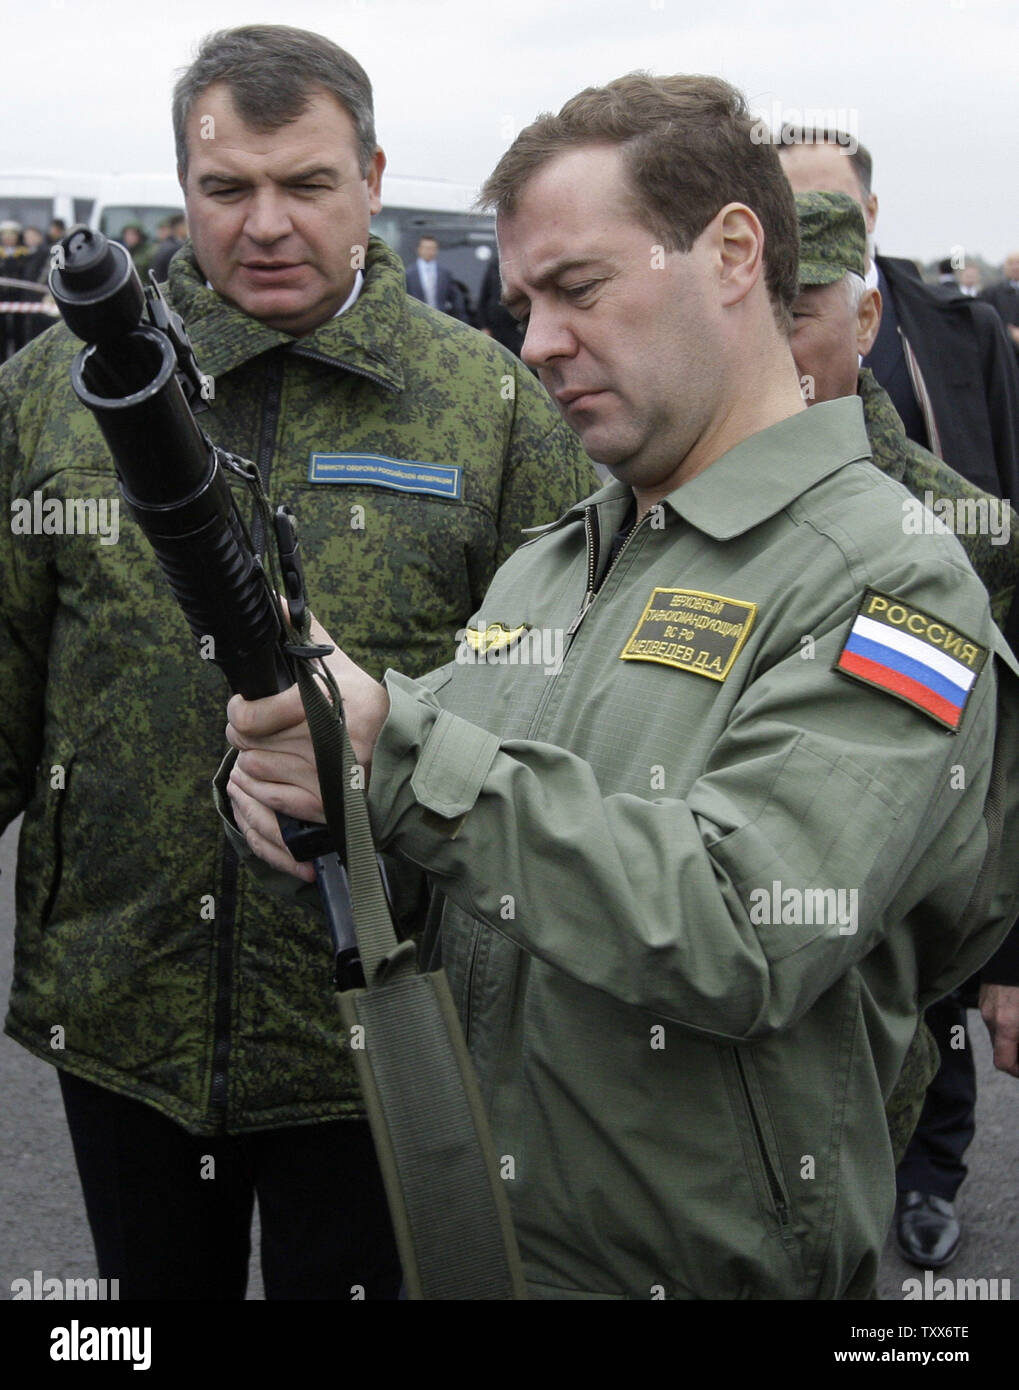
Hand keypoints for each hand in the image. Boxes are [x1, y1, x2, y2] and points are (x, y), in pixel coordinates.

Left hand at [225, 611, 389, 879]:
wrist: (404, 752)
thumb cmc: (365, 706)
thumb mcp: (341, 666)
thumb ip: (305, 634)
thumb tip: (275, 600)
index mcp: (331, 699)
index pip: (255, 714)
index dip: (239, 710)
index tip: (241, 706)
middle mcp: (331, 739)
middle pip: (249, 742)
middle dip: (243, 733)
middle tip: (252, 728)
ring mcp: (328, 776)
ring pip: (255, 768)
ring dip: (254, 760)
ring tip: (270, 749)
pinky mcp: (326, 804)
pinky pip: (270, 798)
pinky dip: (265, 788)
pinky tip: (278, 775)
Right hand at [978, 981, 1018, 1076]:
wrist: (1012, 951)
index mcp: (1006, 1024)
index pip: (1004, 1063)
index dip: (1017, 1071)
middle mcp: (992, 1018)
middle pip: (1001, 1051)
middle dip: (1016, 1056)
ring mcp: (986, 1007)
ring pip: (998, 1035)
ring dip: (1013, 1040)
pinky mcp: (986, 998)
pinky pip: (995, 1020)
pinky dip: (1008, 1026)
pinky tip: (1017, 1018)